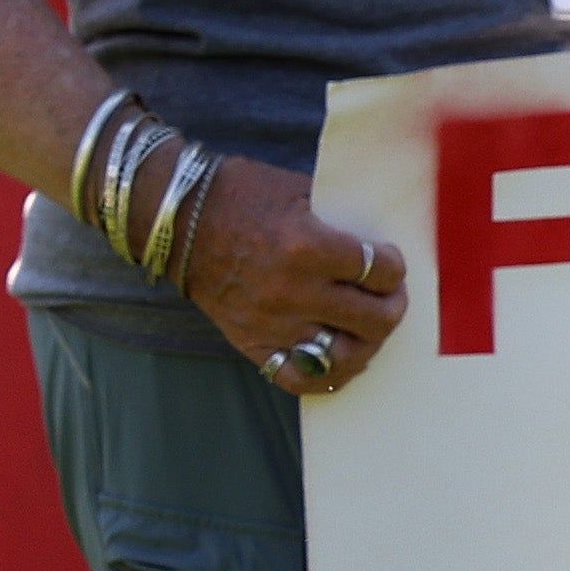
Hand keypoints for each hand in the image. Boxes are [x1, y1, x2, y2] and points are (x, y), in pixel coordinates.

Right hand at [175, 158, 411, 398]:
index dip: (394, 266)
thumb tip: (377, 243)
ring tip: (366, 327)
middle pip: (375, 319)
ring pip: (347, 355)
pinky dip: (328, 374)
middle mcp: (293, 292)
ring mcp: (272, 324)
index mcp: (306, 246)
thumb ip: (337, 220)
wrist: (175, 221)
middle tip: (387, 294)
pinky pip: (302, 379)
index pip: (379, 271)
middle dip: (392, 305)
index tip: (388, 261)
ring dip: (368, 342)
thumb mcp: (296, 192)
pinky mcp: (253, 343)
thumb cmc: (238, 196)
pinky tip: (338, 357)